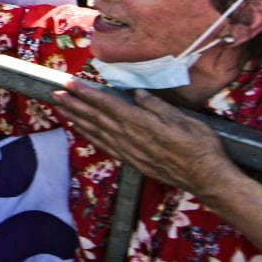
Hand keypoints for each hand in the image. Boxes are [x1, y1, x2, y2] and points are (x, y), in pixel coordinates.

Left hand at [52, 82, 235, 194]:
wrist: (207, 178)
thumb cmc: (200, 145)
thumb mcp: (184, 119)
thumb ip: (157, 106)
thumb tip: (136, 94)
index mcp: (142, 123)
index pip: (108, 104)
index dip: (87, 93)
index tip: (70, 83)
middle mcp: (131, 138)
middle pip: (96, 118)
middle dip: (74, 104)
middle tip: (55, 93)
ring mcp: (130, 151)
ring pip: (97, 132)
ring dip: (77, 119)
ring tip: (61, 108)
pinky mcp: (132, 161)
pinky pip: (105, 146)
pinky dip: (90, 136)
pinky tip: (81, 130)